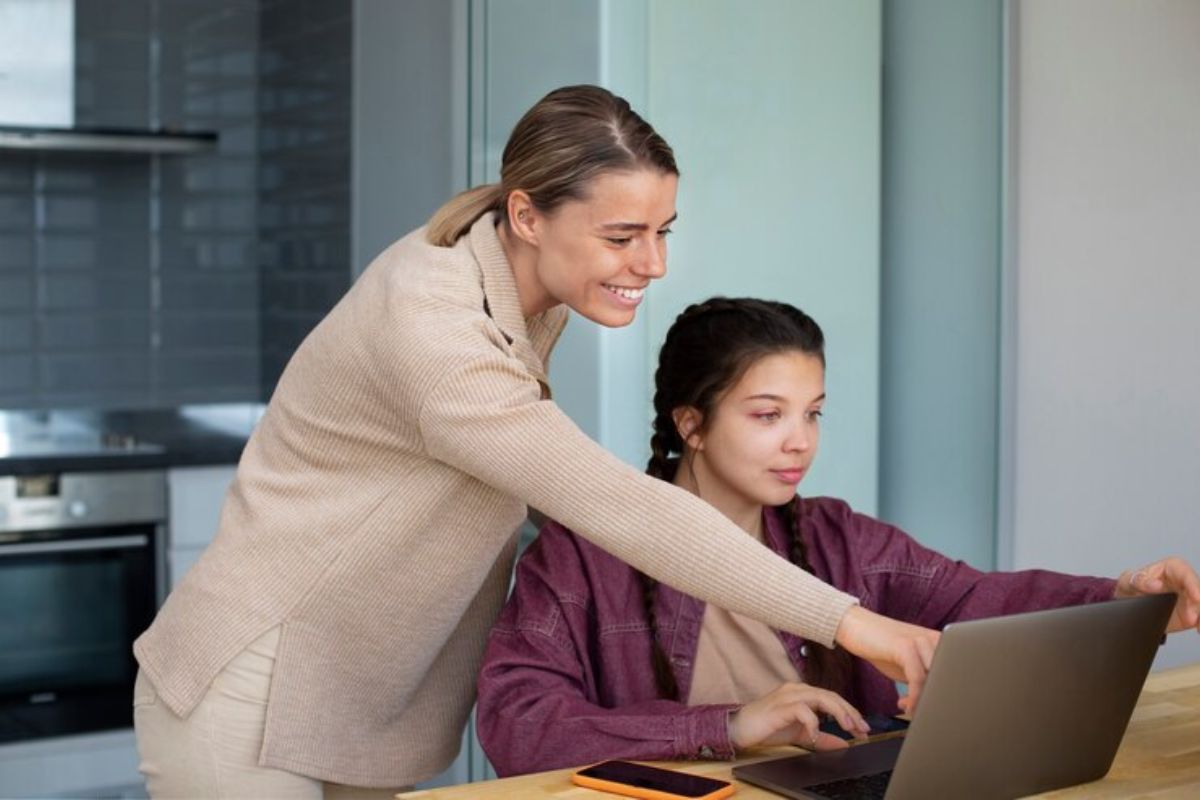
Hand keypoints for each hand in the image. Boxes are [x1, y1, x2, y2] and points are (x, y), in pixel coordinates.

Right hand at [727, 682, 868, 750]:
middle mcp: (797, 689)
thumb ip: (821, 738)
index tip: (863, 729)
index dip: (850, 712)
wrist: (740, 728)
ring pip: (821, 697)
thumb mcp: (800, 734)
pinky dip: (813, 722)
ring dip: (838, 713)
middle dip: (850, 712)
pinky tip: (816, 735)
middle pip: (831, 695)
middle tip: (863, 729)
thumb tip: (843, 744)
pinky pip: (803, 710)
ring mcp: (788, 695)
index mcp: (803, 693)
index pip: (832, 698)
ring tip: (848, 729)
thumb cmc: (768, 727)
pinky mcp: (780, 706)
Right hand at [833, 606, 938, 714]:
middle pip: (947, 679)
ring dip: (923, 702)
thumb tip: (933, 706)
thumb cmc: (882, 647)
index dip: (946, 697)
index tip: (932, 710)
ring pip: (933, 680)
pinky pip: (917, 678)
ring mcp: (921, 640)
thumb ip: (923, 681)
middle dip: (935, 701)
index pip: (955, 675)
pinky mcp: (905, 645)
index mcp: (941, 642)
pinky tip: (905, 705)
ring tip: (910, 710)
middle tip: (919, 713)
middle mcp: (935, 639)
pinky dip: (913, 697)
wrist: (856, 625)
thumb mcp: (908, 666)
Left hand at [1114, 556, 1199, 633]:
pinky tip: (1198, 630)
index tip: (1197, 598)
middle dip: (1198, 605)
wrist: (1131, 601)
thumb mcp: (1129, 580)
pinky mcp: (1191, 611)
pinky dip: (1199, 624)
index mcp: (1172, 568)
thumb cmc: (1133, 584)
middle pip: (1198, 591)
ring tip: (1197, 627)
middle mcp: (1185, 582)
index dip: (1193, 586)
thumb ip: (1140, 580)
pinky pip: (1199, 617)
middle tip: (1191, 618)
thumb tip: (1155, 584)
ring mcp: (1190, 597)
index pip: (1186, 575)